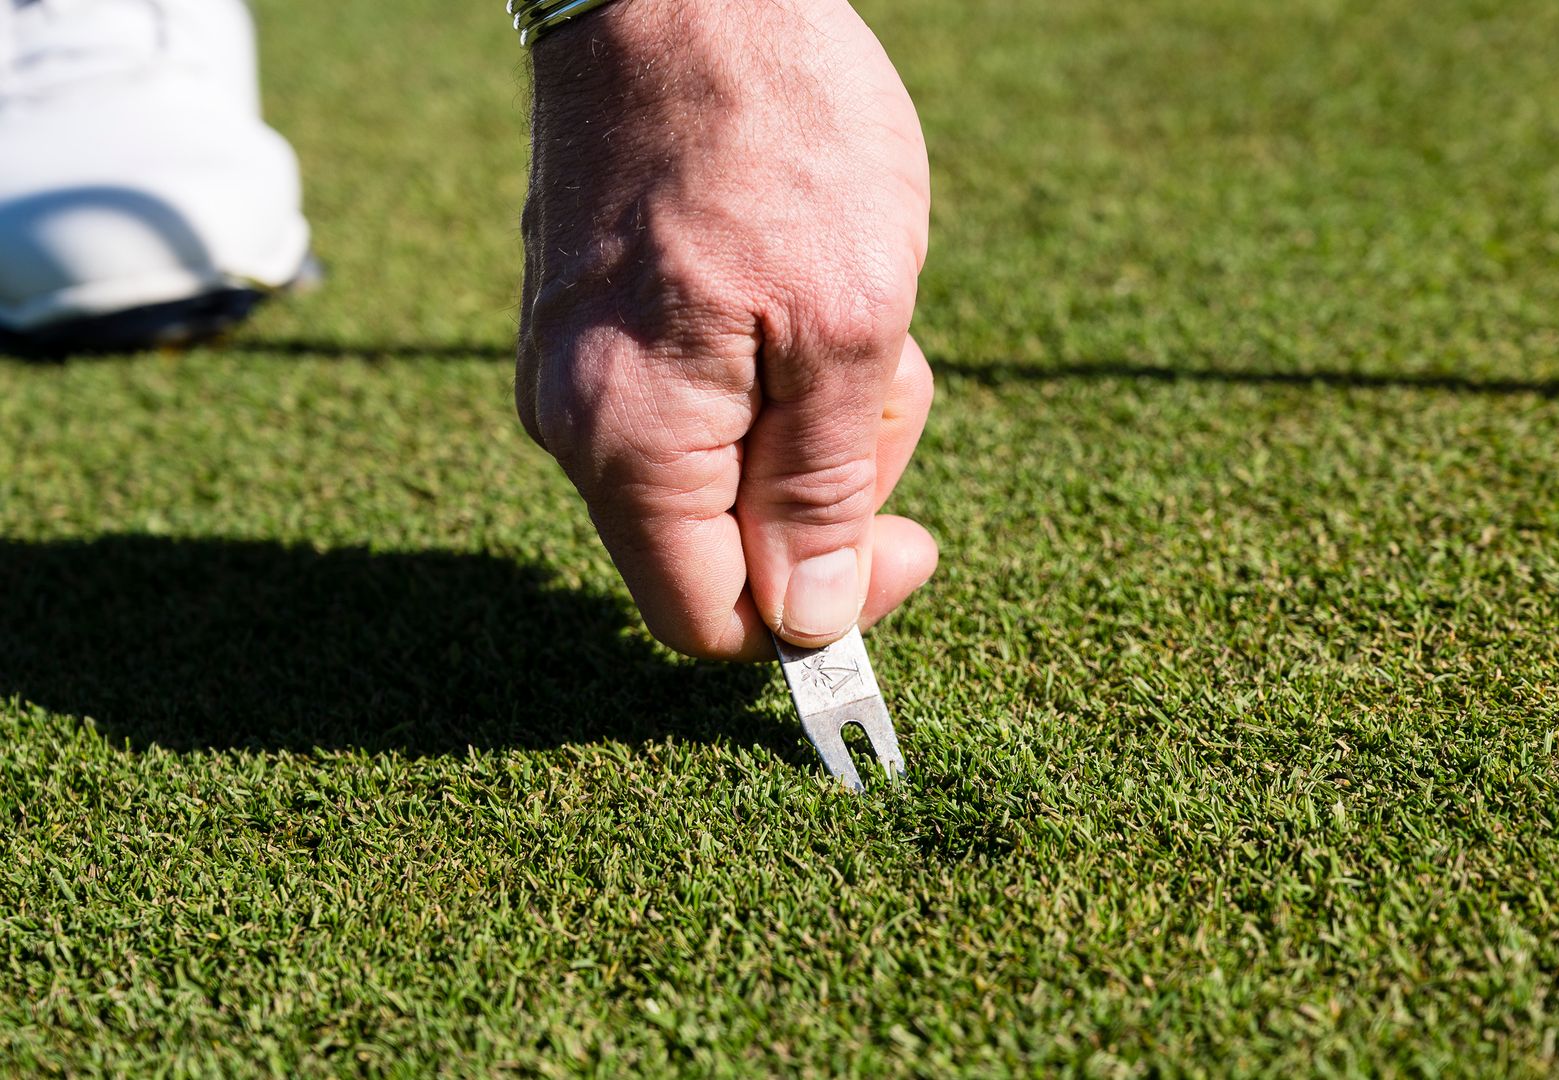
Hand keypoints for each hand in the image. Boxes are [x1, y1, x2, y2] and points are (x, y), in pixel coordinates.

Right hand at [517, 0, 937, 660]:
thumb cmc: (774, 129)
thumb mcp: (847, 324)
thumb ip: (823, 491)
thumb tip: (807, 624)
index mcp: (628, 441)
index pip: (709, 620)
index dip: (820, 613)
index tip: (910, 541)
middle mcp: (576, 423)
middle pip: (725, 547)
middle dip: (834, 484)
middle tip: (885, 367)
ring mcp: (578, 366)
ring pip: (726, 469)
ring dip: (817, 415)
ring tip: (851, 301)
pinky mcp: (598, 318)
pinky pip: (704, 399)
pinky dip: (777, 368)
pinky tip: (801, 281)